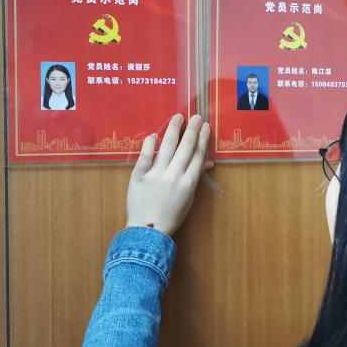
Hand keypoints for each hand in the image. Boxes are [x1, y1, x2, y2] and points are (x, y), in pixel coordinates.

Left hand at [126, 114, 212, 235]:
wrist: (148, 230)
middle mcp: (174, 175)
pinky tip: (155, 134)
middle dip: (192, 129)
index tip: (205, 126)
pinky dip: (150, 143)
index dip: (203, 138)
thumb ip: (195, 178)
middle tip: (196, 116)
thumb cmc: (171, 216)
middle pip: (186, 147)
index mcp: (189, 182)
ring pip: (167, 146)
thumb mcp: (188, 198)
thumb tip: (207, 163)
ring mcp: (156, 174)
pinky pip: (145, 155)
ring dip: (174, 130)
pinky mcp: (139, 175)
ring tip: (178, 117)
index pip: (198, 154)